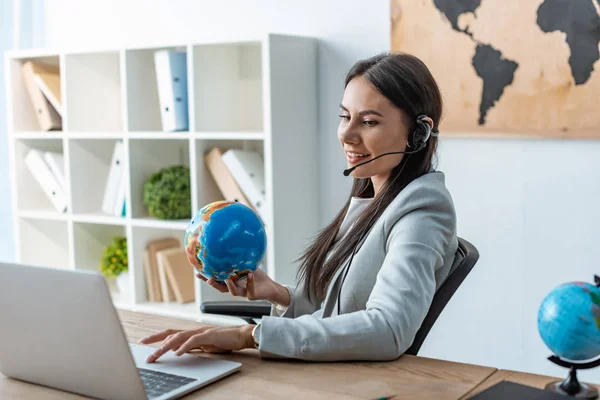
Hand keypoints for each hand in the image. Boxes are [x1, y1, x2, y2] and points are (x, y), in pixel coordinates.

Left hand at [138, 325, 254, 362]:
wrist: (240, 335)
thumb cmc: (223, 341)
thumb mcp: (203, 346)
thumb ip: (190, 347)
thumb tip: (176, 351)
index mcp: (191, 333)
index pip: (170, 334)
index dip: (156, 337)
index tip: (144, 341)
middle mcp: (193, 330)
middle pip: (170, 334)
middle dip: (155, 340)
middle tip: (144, 347)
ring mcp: (201, 332)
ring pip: (179, 337)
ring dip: (166, 346)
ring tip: (157, 354)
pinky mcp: (209, 335)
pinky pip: (194, 341)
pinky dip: (184, 347)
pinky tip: (177, 353)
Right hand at [196, 268, 289, 305]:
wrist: (270, 287)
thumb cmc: (257, 276)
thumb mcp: (247, 266)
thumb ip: (239, 259)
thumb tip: (233, 244)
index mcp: (232, 282)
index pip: (217, 280)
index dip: (207, 277)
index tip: (198, 272)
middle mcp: (235, 288)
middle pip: (221, 288)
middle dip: (214, 284)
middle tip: (207, 278)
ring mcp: (243, 293)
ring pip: (233, 292)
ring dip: (230, 286)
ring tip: (227, 279)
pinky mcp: (252, 295)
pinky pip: (250, 288)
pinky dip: (250, 281)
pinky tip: (249, 274)